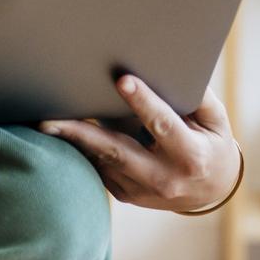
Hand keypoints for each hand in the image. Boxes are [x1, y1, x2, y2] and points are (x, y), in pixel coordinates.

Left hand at [39, 76, 240, 213]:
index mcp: (190, 155)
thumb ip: (195, 96)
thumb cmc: (212, 143)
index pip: (163, 125)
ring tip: (43, 123)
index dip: (143, 102)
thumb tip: (166, 63)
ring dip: (73, 141)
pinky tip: (61, 132)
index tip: (122, 80)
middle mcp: (164, 177)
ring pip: (102, 162)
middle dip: (81, 133)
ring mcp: (143, 191)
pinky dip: (82, 149)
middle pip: (116, 152)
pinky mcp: (127, 196)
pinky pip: (100, 169)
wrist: (212, 189)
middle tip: (48, 119)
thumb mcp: (215, 120)